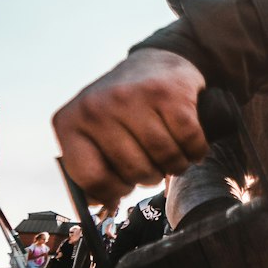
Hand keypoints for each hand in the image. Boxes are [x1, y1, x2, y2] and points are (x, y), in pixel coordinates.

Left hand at [53, 50, 207, 208]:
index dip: (115, 190)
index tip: (125, 184)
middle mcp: (96, 108)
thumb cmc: (125, 108)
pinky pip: (190, 142)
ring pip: (165, 158)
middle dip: (151, 175)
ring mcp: (132, 98)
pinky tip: (191, 143)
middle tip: (154, 161)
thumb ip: (92, 167)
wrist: (156, 62)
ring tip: (173, 153)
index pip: (92, 178)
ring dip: (177, 164)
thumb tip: (102, 205)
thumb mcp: (95, 133)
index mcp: (70, 123)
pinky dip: (196, 150)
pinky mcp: (168, 93)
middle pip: (134, 171)